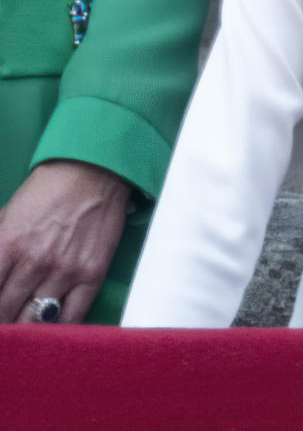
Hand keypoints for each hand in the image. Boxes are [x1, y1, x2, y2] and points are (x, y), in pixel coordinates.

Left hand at [0, 161, 129, 322]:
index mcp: (7, 244)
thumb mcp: (6, 215)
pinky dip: (58, 328)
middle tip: (3, 321)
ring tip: (21, 329)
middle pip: (4, 313)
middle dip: (0, 322)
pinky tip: (49, 328)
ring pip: (34, 321)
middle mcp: (35, 261)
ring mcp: (66, 270)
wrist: (95, 170)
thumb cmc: (48, 189)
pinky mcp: (93, 273)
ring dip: (24, 329)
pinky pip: (72, 316)